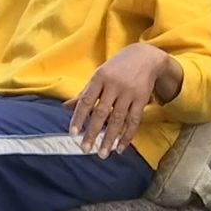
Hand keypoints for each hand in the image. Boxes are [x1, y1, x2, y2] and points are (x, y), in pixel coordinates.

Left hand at [65, 44, 179, 157]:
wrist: (145, 56)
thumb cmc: (117, 68)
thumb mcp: (99, 75)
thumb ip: (84, 92)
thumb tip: (65, 107)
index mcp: (99, 78)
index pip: (86, 101)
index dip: (78, 118)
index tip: (73, 133)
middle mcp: (114, 85)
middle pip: (101, 113)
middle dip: (93, 133)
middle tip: (85, 148)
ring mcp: (129, 92)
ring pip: (118, 119)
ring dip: (110, 138)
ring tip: (103, 153)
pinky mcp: (142, 98)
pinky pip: (134, 120)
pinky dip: (127, 135)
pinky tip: (120, 147)